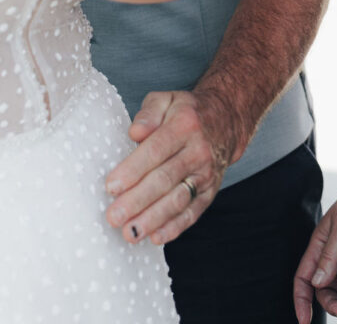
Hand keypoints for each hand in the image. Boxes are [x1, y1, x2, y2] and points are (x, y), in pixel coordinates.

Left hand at [104, 88, 237, 245]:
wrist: (225, 121)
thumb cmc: (185, 111)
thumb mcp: (166, 99)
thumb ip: (149, 112)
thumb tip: (135, 132)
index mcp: (183, 126)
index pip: (155, 151)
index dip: (133, 170)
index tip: (111, 187)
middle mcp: (197, 152)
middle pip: (164, 180)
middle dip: (137, 201)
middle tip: (114, 217)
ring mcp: (206, 175)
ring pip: (178, 200)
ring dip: (153, 219)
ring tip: (130, 233)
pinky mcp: (210, 192)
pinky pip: (193, 213)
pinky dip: (175, 227)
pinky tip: (156, 237)